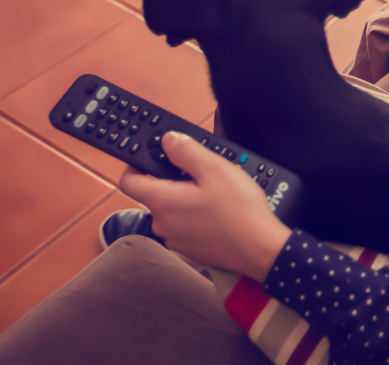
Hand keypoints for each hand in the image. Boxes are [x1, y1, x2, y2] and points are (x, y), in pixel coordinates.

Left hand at [119, 132, 291, 282]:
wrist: (260, 249)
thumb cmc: (239, 211)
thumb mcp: (215, 168)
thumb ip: (187, 150)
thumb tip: (168, 140)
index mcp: (163, 201)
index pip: (128, 181)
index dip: (134, 165)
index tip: (152, 157)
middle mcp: (163, 223)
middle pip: (155, 194)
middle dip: (173, 180)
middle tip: (202, 173)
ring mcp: (175, 239)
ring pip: (172, 210)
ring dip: (186, 198)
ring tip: (216, 194)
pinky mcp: (190, 249)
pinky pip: (184, 225)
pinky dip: (195, 216)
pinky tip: (219, 212)